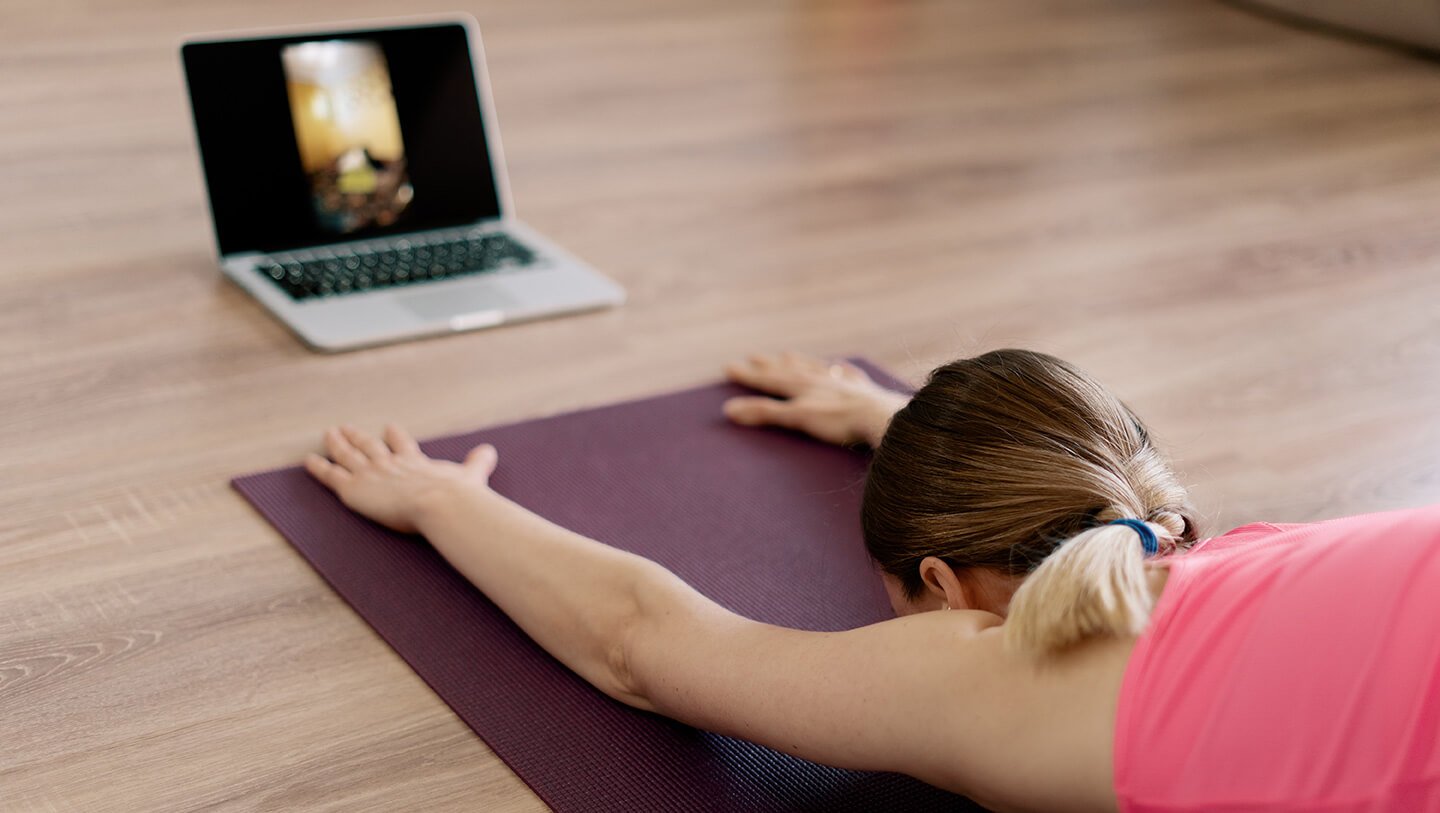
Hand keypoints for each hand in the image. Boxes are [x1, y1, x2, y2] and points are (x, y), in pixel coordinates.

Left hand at [304, 424, 497, 533]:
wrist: (441, 503)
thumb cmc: (458, 496)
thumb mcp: (471, 475)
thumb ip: (477, 463)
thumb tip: (490, 451)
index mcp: (415, 461)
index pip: (402, 445)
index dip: (394, 437)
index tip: (389, 428)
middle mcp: (390, 463)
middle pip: (370, 446)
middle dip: (359, 437)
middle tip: (347, 428)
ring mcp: (370, 474)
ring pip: (348, 455)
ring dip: (337, 444)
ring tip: (329, 434)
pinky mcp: (354, 488)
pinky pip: (332, 476)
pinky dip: (319, 468)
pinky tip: (308, 461)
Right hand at [722, 352, 908, 446]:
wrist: (882, 418)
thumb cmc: (839, 421)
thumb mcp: (797, 418)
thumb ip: (765, 413)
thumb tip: (729, 410)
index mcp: (803, 386)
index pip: (770, 379)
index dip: (749, 375)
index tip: (729, 367)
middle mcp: (821, 379)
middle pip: (790, 370)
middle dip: (770, 365)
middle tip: (753, 356)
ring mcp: (843, 383)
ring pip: (816, 369)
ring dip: (800, 362)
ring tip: (788, 354)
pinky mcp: (864, 391)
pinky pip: (848, 376)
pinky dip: (840, 370)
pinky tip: (840, 366)